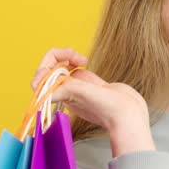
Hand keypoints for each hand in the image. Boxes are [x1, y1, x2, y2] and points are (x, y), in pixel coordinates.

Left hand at [30, 48, 151, 144]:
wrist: (129, 114)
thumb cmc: (107, 108)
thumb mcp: (82, 93)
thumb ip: (62, 85)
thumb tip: (40, 85)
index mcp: (60, 96)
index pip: (39, 80)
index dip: (46, 66)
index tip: (63, 63)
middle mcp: (66, 93)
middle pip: (49, 71)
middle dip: (59, 57)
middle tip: (74, 55)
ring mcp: (77, 89)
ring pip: (61, 69)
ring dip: (67, 58)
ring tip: (82, 59)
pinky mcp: (89, 85)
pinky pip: (74, 71)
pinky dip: (75, 62)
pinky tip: (85, 62)